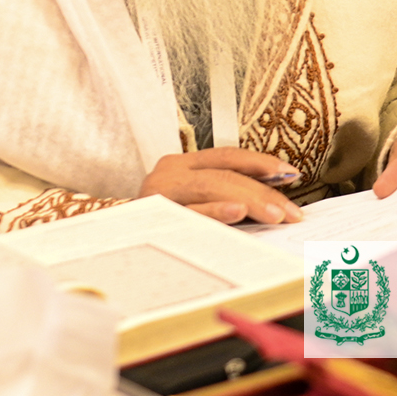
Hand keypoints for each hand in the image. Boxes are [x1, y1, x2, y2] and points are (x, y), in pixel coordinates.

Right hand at [138, 147, 303, 224]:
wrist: (105, 239)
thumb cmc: (157, 220)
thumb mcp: (191, 201)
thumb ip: (224, 195)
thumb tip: (273, 204)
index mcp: (182, 163)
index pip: (228, 155)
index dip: (261, 162)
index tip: (291, 174)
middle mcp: (169, 172)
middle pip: (225, 174)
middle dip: (264, 191)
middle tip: (291, 212)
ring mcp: (158, 192)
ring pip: (212, 187)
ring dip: (249, 200)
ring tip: (274, 213)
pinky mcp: (151, 215)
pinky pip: (189, 211)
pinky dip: (215, 210)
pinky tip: (237, 213)